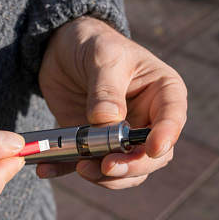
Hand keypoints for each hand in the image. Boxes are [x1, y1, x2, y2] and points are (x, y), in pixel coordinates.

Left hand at [37, 17, 186, 188]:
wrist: (62, 48)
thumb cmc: (93, 43)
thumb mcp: (102, 57)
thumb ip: (106, 90)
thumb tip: (107, 122)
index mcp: (162, 93)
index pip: (172, 120)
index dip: (165, 138)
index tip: (152, 149)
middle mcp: (145, 120)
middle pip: (150, 156)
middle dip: (130, 167)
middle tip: (106, 166)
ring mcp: (117, 136)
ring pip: (121, 170)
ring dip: (102, 176)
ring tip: (79, 167)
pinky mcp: (90, 143)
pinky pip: (83, 163)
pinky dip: (65, 169)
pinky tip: (46, 169)